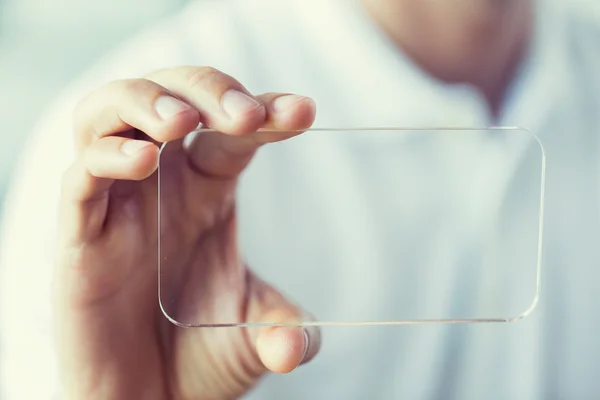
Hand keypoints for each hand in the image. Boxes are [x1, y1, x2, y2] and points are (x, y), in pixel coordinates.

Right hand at [55, 66, 320, 399]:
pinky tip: (145, 162)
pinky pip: (81, 176)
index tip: (304, 112)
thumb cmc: (200, 357)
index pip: (233, 129)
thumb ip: (289, 333)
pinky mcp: (81, 235)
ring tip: (182, 121)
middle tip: (246, 116)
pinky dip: (107, 157)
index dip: (267, 110)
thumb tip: (294, 348)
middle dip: (209, 90)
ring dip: (146, 100)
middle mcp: (164, 183)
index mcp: (210, 190)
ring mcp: (119, 203)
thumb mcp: (258, 337)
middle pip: (173, 94)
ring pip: (109, 112)